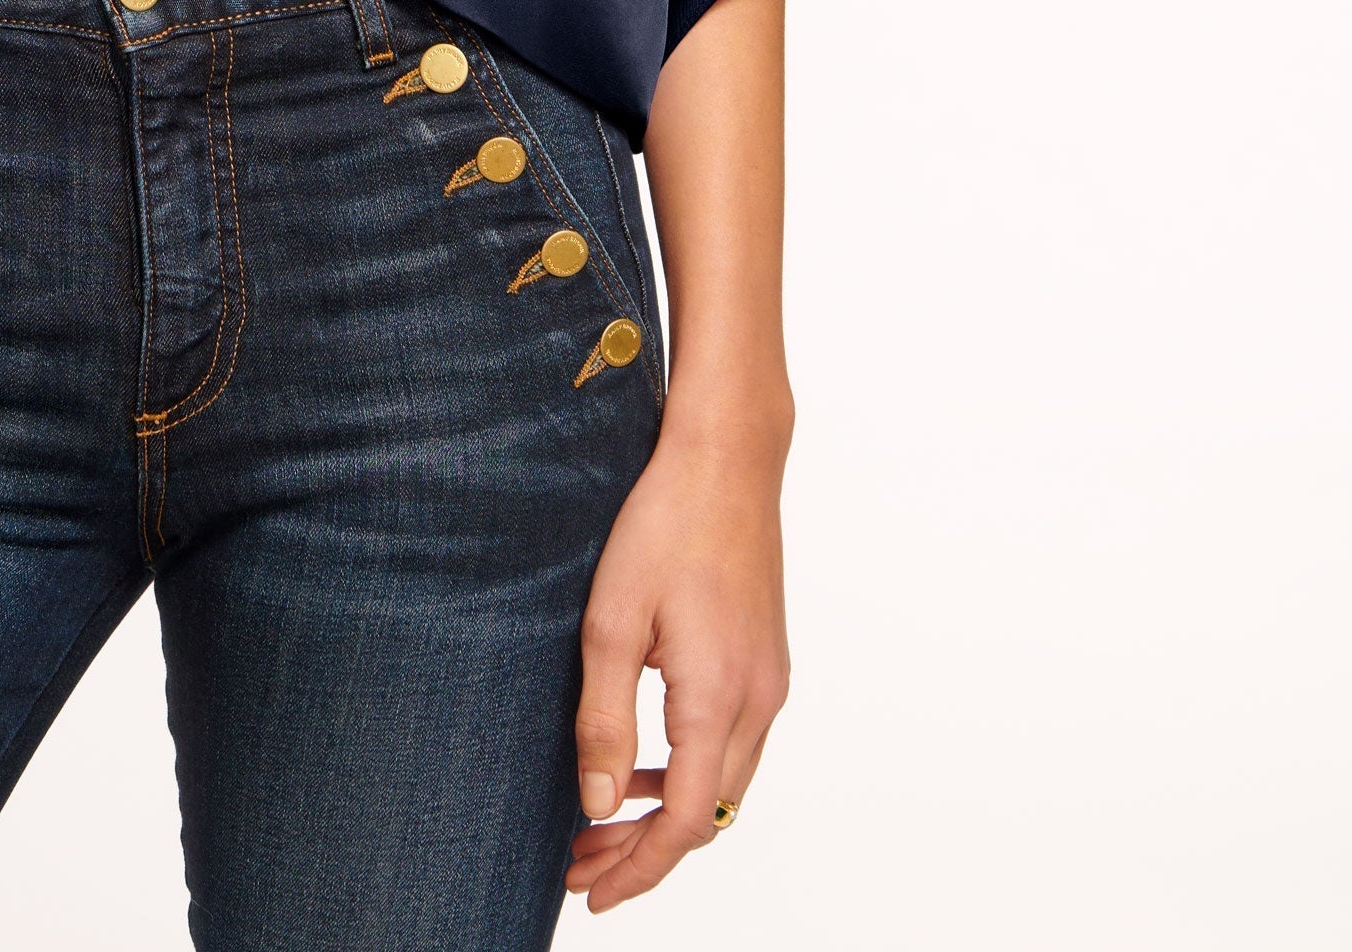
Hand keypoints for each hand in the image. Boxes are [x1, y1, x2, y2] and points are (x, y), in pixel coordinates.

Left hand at [567, 418, 791, 909]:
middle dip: (646, 851)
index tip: (593, 893)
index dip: (640, 869)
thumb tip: (599, 807)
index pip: (687, 824)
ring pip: (726, 783)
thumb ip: (605, 720)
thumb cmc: (663, 525)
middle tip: (581, 865)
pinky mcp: (766, 659)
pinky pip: (734, 744)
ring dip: (669, 813)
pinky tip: (645, 763)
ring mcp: (770, 681)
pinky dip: (691, 772)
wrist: (727, 458)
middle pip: (711, 816)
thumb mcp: (611, 621)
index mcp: (720, 699)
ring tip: (603, 822)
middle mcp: (759, 701)